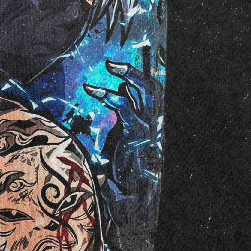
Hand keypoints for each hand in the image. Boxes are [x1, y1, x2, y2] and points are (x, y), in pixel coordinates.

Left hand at [83, 55, 162, 195]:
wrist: (131, 187)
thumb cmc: (126, 160)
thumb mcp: (125, 129)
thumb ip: (126, 109)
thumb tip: (123, 87)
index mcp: (151, 118)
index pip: (150, 90)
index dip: (137, 75)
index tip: (116, 66)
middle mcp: (154, 120)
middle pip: (152, 87)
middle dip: (134, 71)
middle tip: (111, 64)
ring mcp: (149, 127)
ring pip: (144, 92)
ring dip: (126, 76)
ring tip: (107, 69)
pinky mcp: (138, 134)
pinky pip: (126, 108)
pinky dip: (111, 96)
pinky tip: (96, 92)